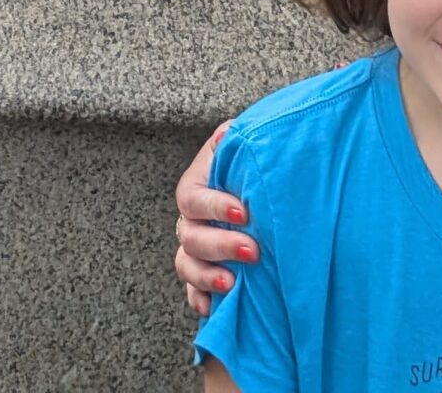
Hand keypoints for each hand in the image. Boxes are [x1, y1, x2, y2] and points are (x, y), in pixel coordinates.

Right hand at [173, 119, 252, 316]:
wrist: (256, 184)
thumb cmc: (248, 163)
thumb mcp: (243, 145)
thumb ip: (236, 139)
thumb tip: (227, 133)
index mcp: (195, 185)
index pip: (193, 198)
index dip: (214, 206)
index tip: (243, 212)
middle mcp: (190, 219)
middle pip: (191, 236)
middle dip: (220, 245)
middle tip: (252, 250)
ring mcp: (194, 247)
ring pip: (186, 264)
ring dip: (206, 275)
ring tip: (231, 283)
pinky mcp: (203, 272)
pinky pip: (192, 290)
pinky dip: (200, 299)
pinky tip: (212, 307)